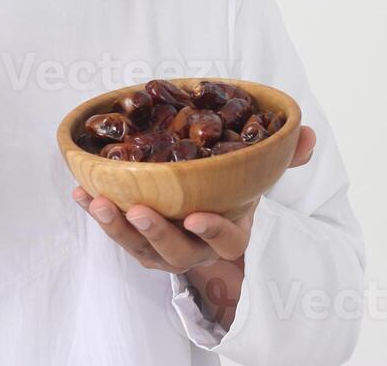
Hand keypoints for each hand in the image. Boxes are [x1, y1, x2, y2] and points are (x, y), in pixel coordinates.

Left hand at [71, 125, 316, 326]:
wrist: (204, 208)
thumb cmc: (232, 189)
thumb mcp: (258, 174)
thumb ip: (281, 156)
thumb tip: (305, 135)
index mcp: (229, 232)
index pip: (227, 240)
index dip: (213, 231)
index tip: (196, 216)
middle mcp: (195, 247)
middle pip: (176, 251)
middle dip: (156, 233)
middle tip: (138, 210)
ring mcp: (162, 248)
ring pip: (138, 246)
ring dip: (115, 226)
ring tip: (96, 201)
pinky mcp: (135, 239)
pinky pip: (114, 230)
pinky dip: (95, 212)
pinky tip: (80, 190)